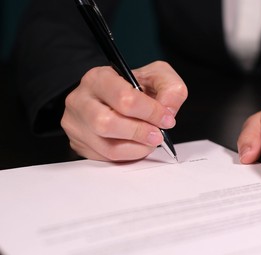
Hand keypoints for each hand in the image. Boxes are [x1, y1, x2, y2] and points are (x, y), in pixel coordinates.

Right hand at [61, 61, 186, 160]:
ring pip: (107, 146)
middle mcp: (81, 99)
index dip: (151, 112)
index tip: (166, 119)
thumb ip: (170, 88)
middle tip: (158, 135)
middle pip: (107, 124)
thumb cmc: (132, 88)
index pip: (124, 98)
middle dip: (140, 133)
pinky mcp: (79, 143)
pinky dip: (128, 155)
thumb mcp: (156, 76)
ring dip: (137, 148)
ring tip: (149, 142)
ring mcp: (76, 124)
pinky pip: (106, 158)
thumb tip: (168, 111)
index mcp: (99, 78)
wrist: (111, 98)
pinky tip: (136, 146)